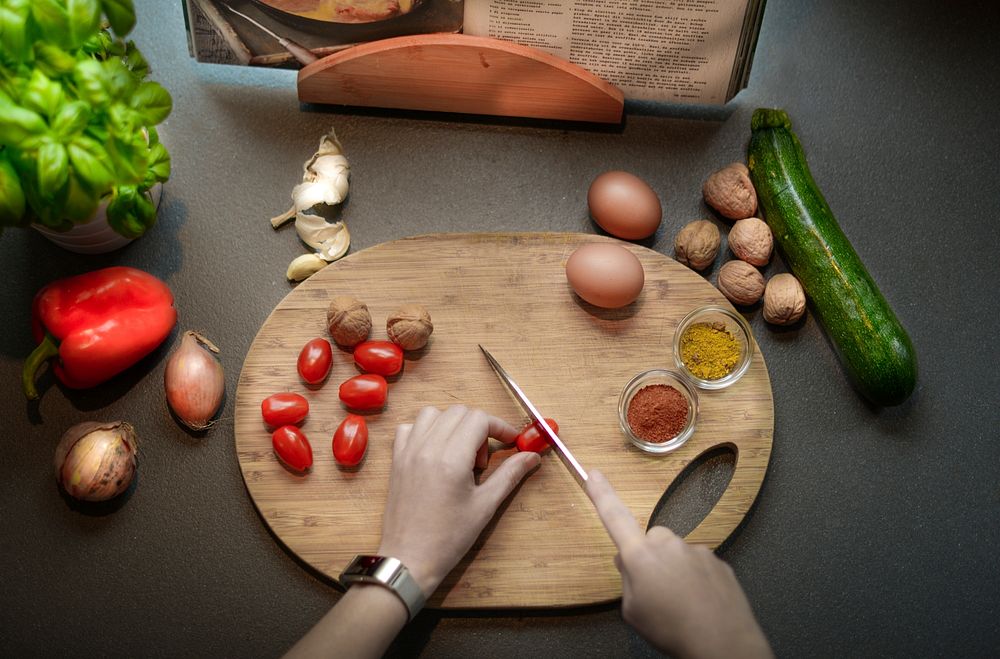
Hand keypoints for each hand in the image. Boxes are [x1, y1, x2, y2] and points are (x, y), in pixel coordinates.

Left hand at [378, 405, 540, 595]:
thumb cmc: (449, 537)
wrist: (409, 559)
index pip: (479, 419)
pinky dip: (425, 431)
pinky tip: (435, 454)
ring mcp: (408, 451)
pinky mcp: (396, 459)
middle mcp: (427, 447)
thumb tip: (532, 456)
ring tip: (459, 454)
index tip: (510, 442)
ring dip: (452, 425)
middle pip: (459, 412)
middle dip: (478, 428)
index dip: (500, 426)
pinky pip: (409, 428)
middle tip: (483, 461)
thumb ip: (509, 475)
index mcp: (451, 458)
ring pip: (433, 414)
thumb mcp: (485, 506)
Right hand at [586, 470, 771, 658]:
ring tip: (680, 604)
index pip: (614, 516)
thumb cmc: (672, 630)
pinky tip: (699, 604)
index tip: (593, 473)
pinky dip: (696, 581)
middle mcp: (668, 544)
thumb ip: (627, 581)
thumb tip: (629, 564)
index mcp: (640, 555)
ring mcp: (695, 550)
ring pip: (676, 555)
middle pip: (651, 542)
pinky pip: (698, 566)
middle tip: (654, 592)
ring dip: (675, 572)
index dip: (601, 493)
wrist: (722, 644)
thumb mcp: (632, 611)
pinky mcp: (717, 561)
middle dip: (650, 559)